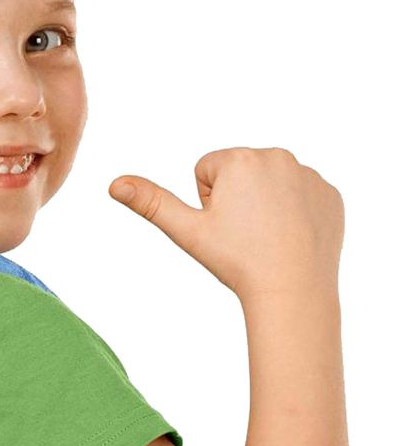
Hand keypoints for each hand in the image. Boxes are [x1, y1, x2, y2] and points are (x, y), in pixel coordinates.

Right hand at [108, 147, 344, 301]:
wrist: (293, 290)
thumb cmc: (236, 261)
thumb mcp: (187, 232)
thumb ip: (151, 203)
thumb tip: (114, 183)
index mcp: (239, 158)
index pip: (207, 171)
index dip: (208, 203)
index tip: (225, 227)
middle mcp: (277, 155)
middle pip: (240, 173)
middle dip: (237, 199)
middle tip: (246, 235)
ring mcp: (309, 174)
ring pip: (270, 185)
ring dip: (265, 206)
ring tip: (269, 238)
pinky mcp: (331, 193)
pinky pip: (301, 197)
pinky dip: (295, 215)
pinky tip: (293, 238)